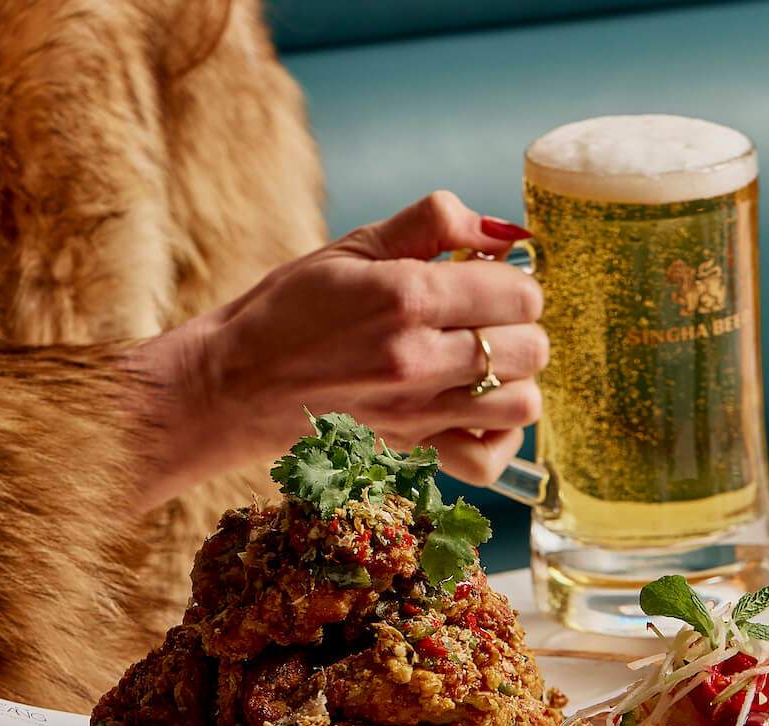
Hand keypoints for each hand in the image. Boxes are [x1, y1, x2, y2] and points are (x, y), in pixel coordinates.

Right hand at [134, 191, 546, 509]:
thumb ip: (433, 223)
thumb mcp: (355, 245)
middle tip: (483, 318)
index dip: (512, 281)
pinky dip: (498, 437)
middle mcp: (419, 358)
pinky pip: (489, 459)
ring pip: (523, 403)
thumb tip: (504, 230)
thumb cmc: (290, 309)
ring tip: (484, 362)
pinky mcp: (410, 449)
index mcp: (407, 295)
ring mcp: (418, 411)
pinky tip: (478, 410)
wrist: (237, 383)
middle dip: (518, 326)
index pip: (520, 293)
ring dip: (514, 379)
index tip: (484, 280)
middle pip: (532, 347)